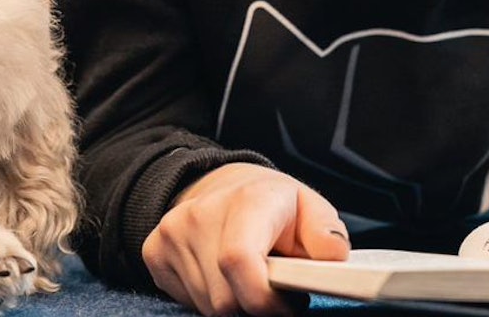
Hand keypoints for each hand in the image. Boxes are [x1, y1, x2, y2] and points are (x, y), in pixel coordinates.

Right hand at [142, 162, 349, 315]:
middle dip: (256, 305)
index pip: (238, 260)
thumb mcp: (308, 207)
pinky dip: (209, 299)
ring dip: (235, 303)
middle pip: (225, 298)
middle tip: (276, 292)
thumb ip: (326, 232)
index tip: (289, 306)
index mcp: (246, 200)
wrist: (220, 184)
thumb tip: (334, 256)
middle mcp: (200, 214)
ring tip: (251, 279)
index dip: (265, 300)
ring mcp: (172, 233)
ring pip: (208, 306)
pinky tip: (222, 277)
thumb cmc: (271, 204)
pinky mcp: (154, 251)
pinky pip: (186, 301)